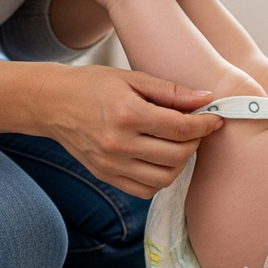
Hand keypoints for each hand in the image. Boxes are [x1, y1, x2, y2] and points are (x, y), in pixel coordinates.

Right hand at [32, 63, 224, 197]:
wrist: (52, 103)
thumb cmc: (93, 85)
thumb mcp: (133, 78)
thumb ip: (171, 91)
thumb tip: (206, 99)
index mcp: (127, 114)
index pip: (180, 128)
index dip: (205, 125)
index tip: (215, 119)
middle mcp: (118, 144)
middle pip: (176, 156)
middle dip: (195, 142)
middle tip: (195, 129)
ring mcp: (110, 164)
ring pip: (164, 178)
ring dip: (181, 162)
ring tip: (178, 144)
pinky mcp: (105, 175)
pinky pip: (144, 190)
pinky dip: (161, 178)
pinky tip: (161, 159)